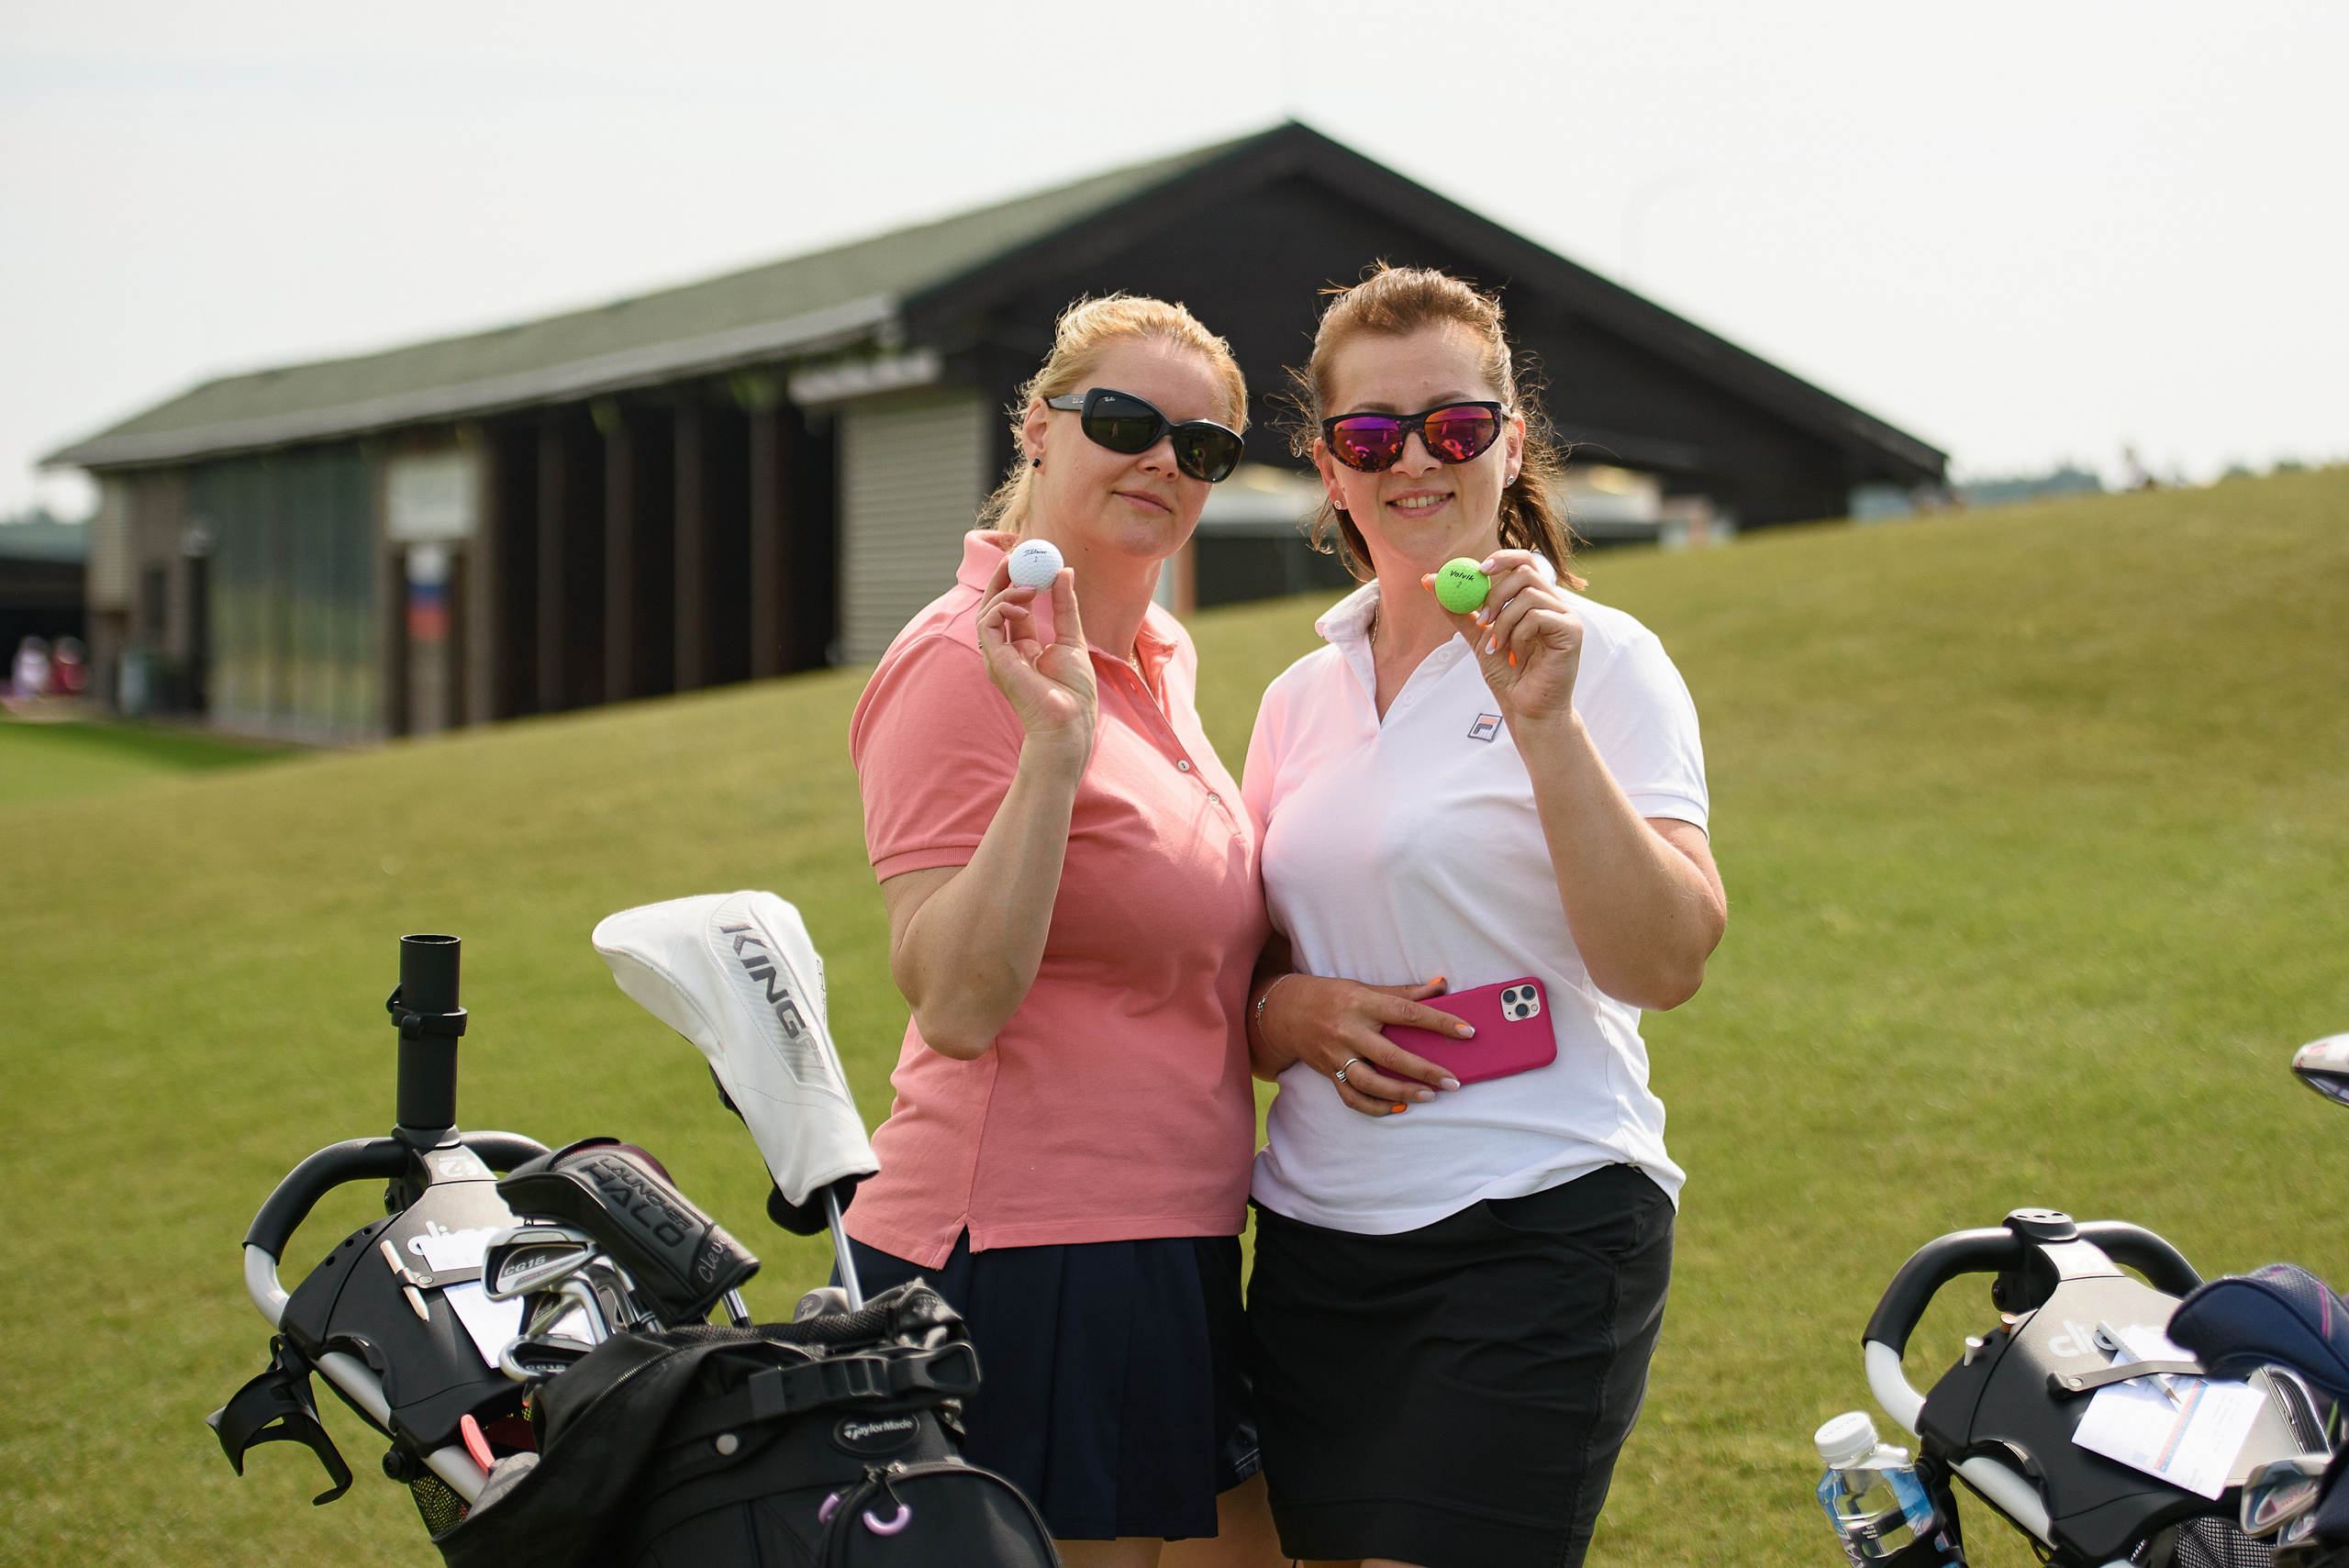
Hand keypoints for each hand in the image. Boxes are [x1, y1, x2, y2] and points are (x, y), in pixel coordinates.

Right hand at [975, 558, 1095, 768]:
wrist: (1070, 722)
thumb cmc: (1075, 693)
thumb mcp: (1073, 639)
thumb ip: (1065, 606)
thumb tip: (1064, 572)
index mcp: (1024, 649)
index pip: (1012, 609)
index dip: (1016, 583)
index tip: (1027, 562)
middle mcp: (1007, 652)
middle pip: (994, 607)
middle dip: (1001, 580)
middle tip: (1015, 557)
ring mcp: (998, 657)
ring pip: (986, 612)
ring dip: (1005, 592)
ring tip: (1031, 587)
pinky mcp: (995, 660)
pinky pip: (987, 624)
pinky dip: (1001, 607)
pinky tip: (1023, 605)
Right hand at [1258, 974, 1471, 1117]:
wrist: (1284, 1010)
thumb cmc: (1330, 995)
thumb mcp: (1364, 988)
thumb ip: (1403, 992)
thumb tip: (1441, 986)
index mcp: (1362, 1003)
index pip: (1407, 1012)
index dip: (1440, 1022)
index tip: (1467, 1031)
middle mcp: (1349, 1030)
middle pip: (1391, 1056)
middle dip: (1425, 1070)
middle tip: (1453, 1081)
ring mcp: (1336, 1055)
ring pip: (1371, 1082)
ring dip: (1402, 1093)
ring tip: (1429, 1096)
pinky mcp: (1328, 1073)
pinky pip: (1353, 1097)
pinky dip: (1376, 1106)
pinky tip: (1399, 1107)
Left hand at [1424, 548, 1581, 729]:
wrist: (1527, 710)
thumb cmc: (1509, 676)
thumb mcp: (1479, 638)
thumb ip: (1460, 610)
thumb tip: (1430, 581)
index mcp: (1535, 600)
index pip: (1524, 561)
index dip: (1502, 558)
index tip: (1478, 570)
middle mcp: (1553, 603)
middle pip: (1526, 571)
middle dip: (1496, 595)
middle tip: (1482, 620)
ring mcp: (1566, 616)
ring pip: (1528, 595)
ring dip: (1504, 623)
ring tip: (1497, 648)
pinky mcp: (1572, 631)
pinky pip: (1537, 617)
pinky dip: (1518, 636)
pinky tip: (1516, 656)